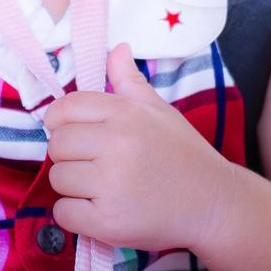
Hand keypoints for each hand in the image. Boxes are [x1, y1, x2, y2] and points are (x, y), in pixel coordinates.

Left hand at [40, 42, 230, 254]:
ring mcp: (111, 185)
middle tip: (96, 165)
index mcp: (126, 114)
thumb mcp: (160, 110)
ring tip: (104, 187)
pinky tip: (103, 209)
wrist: (214, 205)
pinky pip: (62, 213)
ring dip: (73, 186)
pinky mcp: (108, 222)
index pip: (64, 109)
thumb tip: (117, 48)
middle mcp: (117, 146)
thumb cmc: (184, 154)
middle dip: (69, 155)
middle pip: (57, 145)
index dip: (60, 121)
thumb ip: (130, 80)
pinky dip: (75, 215)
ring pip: (57, 179)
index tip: (73, 133)